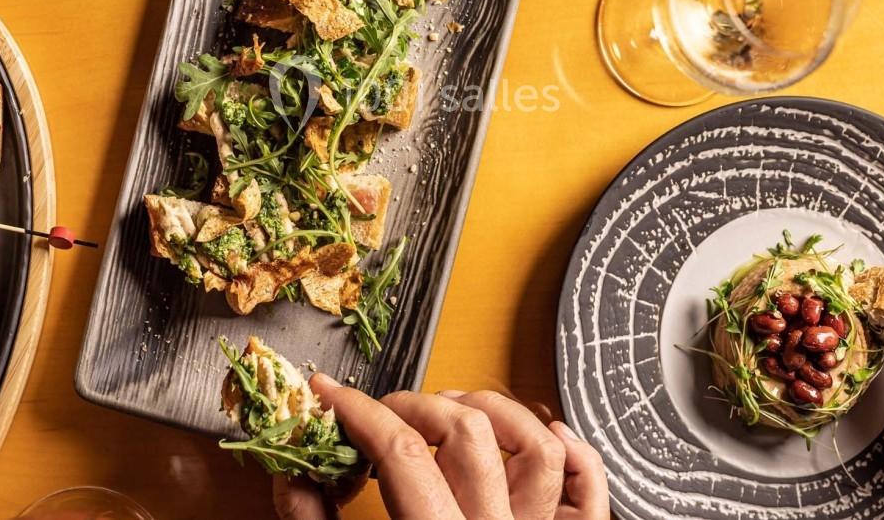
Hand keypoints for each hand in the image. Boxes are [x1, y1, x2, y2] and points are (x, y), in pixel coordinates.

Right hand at [272, 376, 609, 519]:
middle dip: (415, 405)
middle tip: (383, 414)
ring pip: (536, 443)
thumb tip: (294, 475)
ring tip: (454, 409)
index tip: (329, 397)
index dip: (356, 412)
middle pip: (465, 433)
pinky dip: (573, 450)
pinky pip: (589, 487)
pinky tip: (542, 434)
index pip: (397, 452)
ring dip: (493, 409)